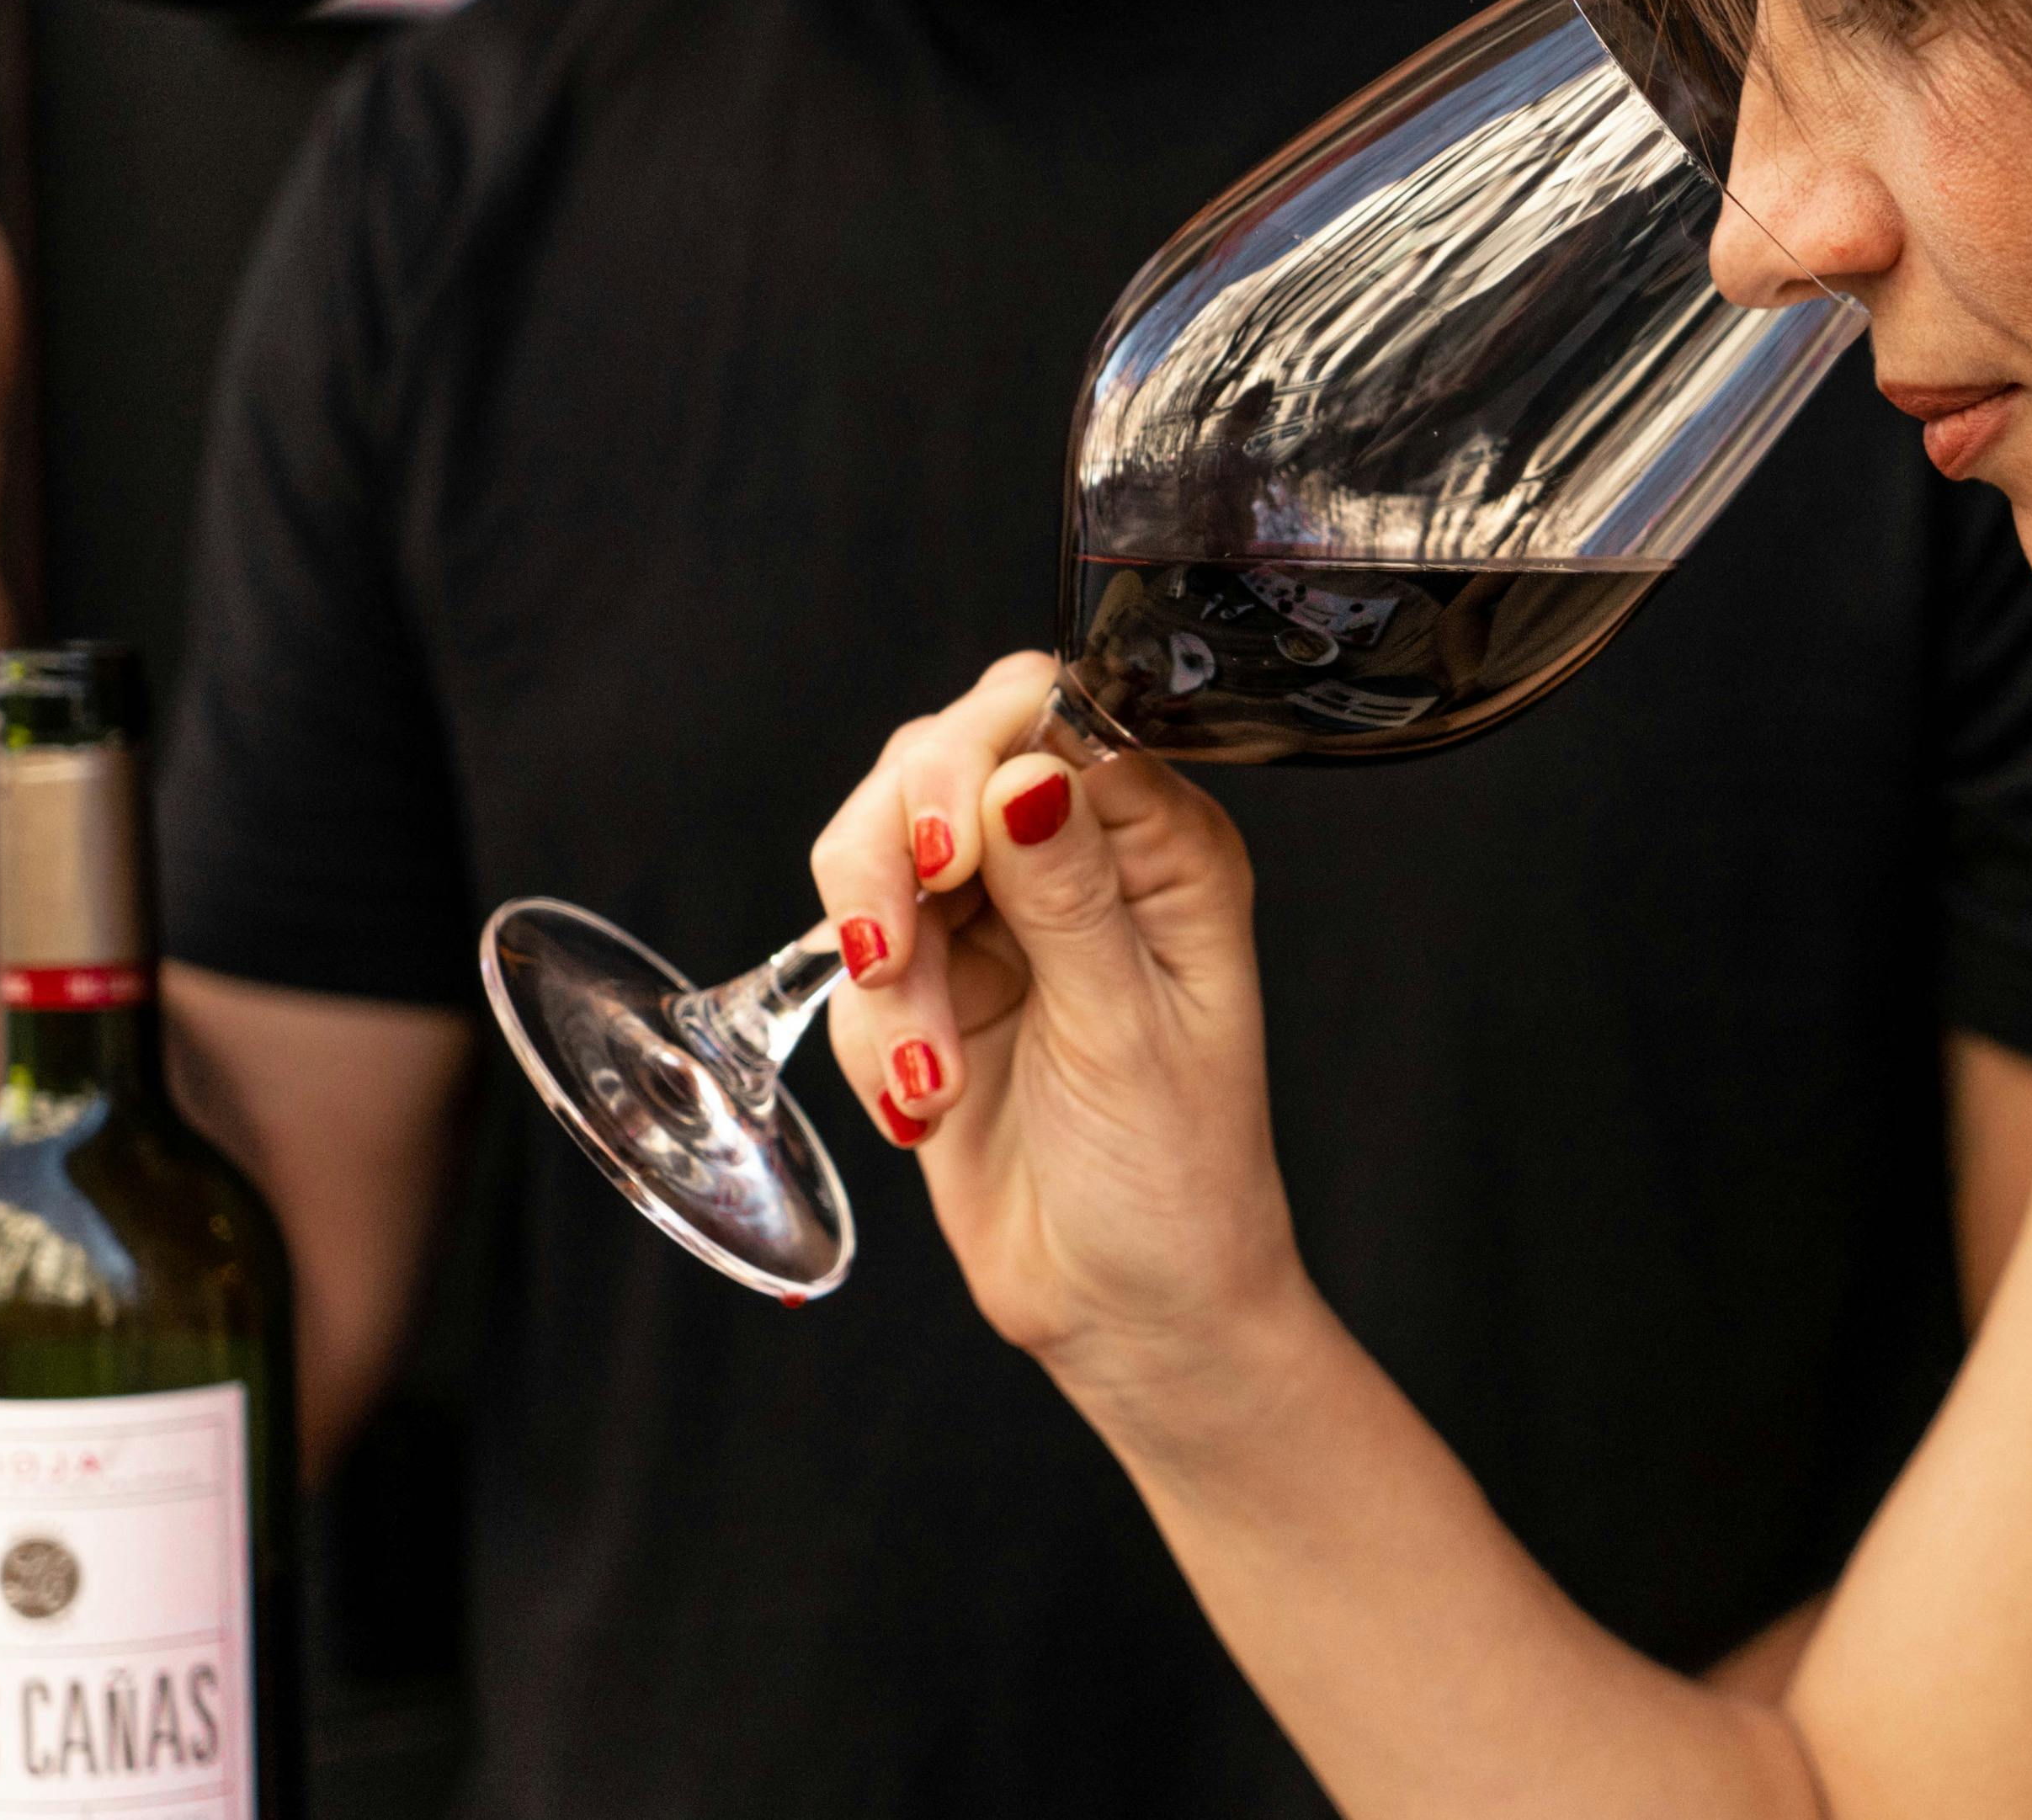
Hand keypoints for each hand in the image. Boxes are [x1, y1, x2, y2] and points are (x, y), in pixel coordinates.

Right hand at [810, 653, 1312, 1415]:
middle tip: (889, 956)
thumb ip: (1069, 897)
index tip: (943, 850)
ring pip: (874, 855)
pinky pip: (855, 964)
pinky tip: (925, 1110)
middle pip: (935, 764)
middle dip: (892, 860)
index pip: (1051, 714)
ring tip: (929, 1079)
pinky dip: (872, 1037)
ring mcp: (1000, 919)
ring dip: (883, 972)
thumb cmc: (1177, 1184)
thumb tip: (1023, 773)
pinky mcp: (933, 985)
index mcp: (1162, 846)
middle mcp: (1078, 857)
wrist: (1130, 1317)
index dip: (974, 756)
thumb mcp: (1129, 1036)